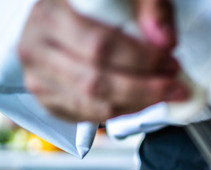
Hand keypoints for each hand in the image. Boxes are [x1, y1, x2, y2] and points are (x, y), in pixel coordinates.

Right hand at [17, 0, 188, 122]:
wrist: (60, 17)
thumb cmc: (93, 5)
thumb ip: (150, 8)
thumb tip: (165, 41)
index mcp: (51, 14)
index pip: (100, 45)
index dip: (142, 59)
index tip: (171, 62)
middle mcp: (35, 47)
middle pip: (96, 81)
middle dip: (145, 88)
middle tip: (175, 86)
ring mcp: (37, 77)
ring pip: (92, 104)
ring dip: (137, 104)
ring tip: (165, 94)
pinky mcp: (46, 99)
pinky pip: (88, 116)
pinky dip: (121, 112)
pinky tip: (142, 100)